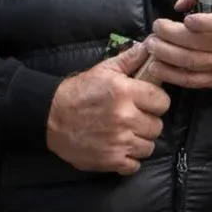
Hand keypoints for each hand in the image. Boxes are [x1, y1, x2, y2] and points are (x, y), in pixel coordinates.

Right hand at [46, 44, 167, 173]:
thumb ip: (130, 60)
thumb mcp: (103, 70)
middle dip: (147, 122)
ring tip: (124, 134)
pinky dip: (128, 160)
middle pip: (157, 126)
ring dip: (139, 142)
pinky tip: (118, 148)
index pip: (163, 102)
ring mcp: (119, 142)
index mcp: (125, 93)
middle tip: (132, 118)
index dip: (155, 102)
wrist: (49, 116)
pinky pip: (134, 165)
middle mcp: (125, 118)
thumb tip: (150, 46)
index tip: (145, 103)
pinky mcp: (111, 160)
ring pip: (149, 147)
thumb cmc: (77, 92)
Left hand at [140, 0, 211, 90]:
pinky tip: (156, 66)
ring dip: (166, 55)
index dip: (205, 23)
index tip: (188, 19)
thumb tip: (180, 4)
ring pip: (191, 63)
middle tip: (156, 29)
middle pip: (198, 44)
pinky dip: (171, 75)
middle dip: (171, 36)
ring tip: (152, 45)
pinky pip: (191, 80)